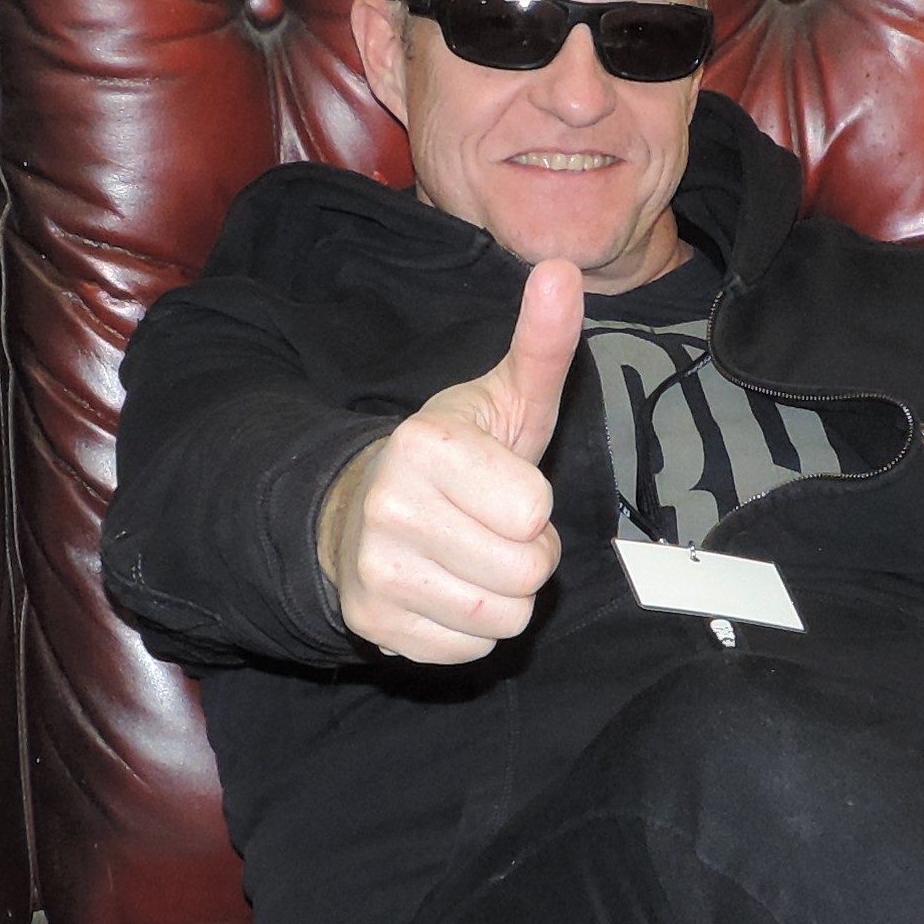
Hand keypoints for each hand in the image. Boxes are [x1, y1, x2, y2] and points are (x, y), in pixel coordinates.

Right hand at [316, 259, 576, 663]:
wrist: (361, 509)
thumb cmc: (454, 458)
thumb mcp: (504, 400)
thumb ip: (541, 345)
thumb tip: (562, 271)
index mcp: (426, 447)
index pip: (534, 514)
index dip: (533, 507)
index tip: (503, 489)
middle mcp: (390, 507)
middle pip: (526, 573)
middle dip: (525, 556)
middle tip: (490, 529)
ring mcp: (375, 570)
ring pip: (503, 619)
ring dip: (503, 596)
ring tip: (470, 558)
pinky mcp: (371, 624)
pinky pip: (469, 652)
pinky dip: (470, 631)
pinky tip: (445, 590)